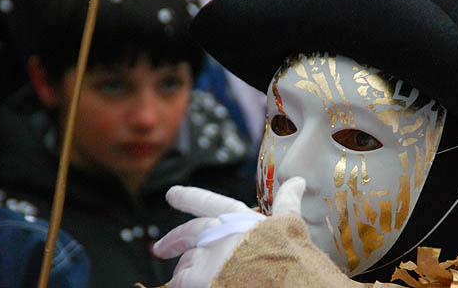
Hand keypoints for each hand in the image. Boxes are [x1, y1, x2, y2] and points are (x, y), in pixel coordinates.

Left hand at [153, 177, 305, 287]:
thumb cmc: (288, 254)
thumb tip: (298, 180)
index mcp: (238, 219)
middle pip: (190, 232)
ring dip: (182, 269)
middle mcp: (217, 233)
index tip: (171, 194)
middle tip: (159, 248)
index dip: (189, 197)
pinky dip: (181, 284)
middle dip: (173, 239)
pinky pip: (181, 282)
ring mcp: (206, 256)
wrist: (281, 281)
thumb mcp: (289, 226)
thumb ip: (288, 203)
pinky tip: (181, 287)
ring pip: (186, 261)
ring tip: (180, 279)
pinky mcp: (197, 278)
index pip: (209, 202)